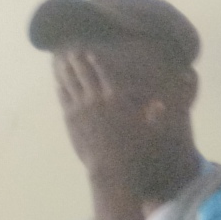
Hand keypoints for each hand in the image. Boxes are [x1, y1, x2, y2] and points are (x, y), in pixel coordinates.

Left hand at [52, 47, 160, 178]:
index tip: (91, 53)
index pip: (103, 73)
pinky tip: (59, 83)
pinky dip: (61, 88)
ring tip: (62, 62)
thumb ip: (155, 115)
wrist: (111, 168)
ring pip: (70, 82)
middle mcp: (97, 99)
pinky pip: (64, 98)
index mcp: (116, 98)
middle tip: (71, 51)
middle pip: (83, 73)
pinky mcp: (70, 118)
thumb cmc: (134, 151)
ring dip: (66, 70)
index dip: (96, 61)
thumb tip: (161, 104)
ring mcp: (81, 108)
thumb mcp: (150, 132)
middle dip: (77, 60)